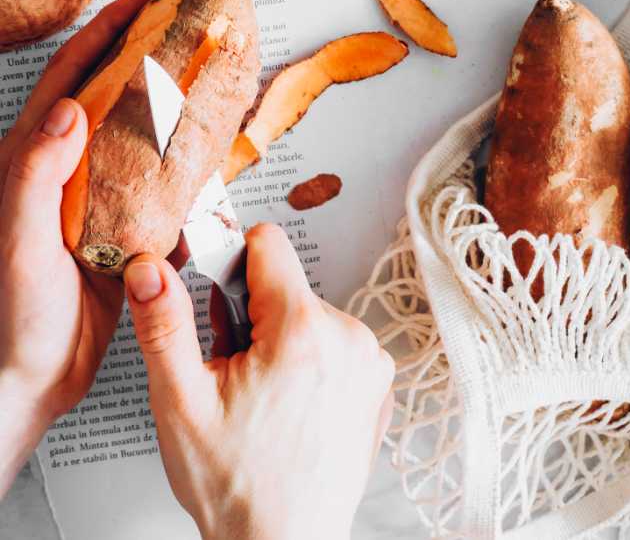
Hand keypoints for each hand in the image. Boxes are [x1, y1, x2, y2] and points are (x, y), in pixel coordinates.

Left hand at [0, 0, 159, 495]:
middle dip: (146, 48)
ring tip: (205, 73)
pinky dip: (183, 156)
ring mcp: (94, 194)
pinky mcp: (120, 224)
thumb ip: (36, 177)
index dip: (109, 30)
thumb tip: (67, 112)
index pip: (72, 74)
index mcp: (31, 158)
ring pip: (137, 128)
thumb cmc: (14, 316)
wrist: (32, 380)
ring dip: (168, 98)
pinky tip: (206, 150)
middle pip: (109, 89)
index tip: (149, 0)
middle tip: (187, 22)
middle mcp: (64, 167)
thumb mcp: (19, 243)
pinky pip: (157, 177)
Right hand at [125, 223, 393, 539]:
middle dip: (253, 317)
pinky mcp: (378, 383)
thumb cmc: (237, 488)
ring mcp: (369, 361)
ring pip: (310, 315)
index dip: (231, 265)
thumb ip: (164, 324)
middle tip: (235, 372)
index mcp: (302, 329)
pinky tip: (292, 407)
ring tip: (264, 397)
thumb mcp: (181, 402)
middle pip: (286, 285)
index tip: (219, 302)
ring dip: (282, 343)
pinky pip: (336, 344)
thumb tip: (150, 269)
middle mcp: (347, 336)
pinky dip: (312, 365)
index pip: (267, 243)